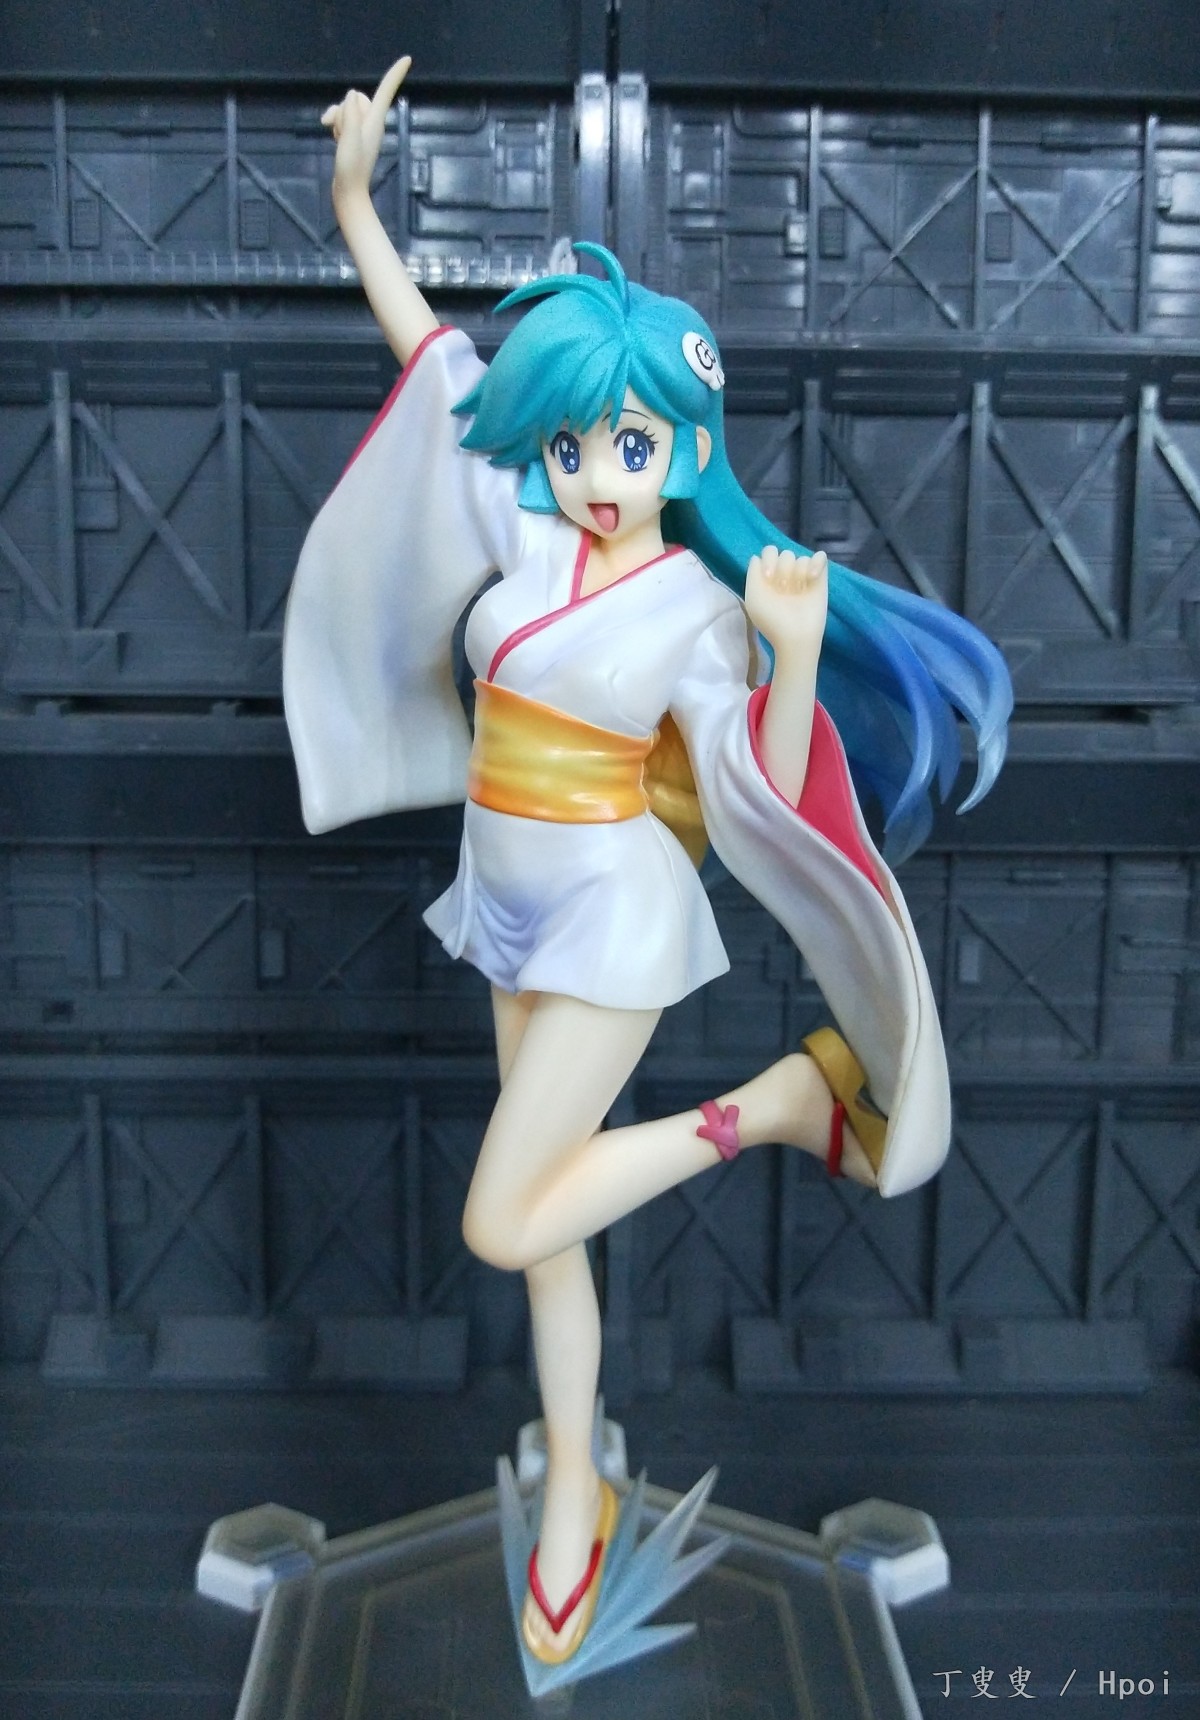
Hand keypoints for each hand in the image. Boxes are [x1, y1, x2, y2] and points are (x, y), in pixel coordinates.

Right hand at [322, 55, 410, 204]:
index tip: (407, 59)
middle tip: (339, 131)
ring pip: (348, 110)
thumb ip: (350, 117)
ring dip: (338, 118)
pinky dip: (337, 125)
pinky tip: (334, 138)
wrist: (348, 193)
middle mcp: (372, 124)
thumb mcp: (348, 140)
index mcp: (374, 122)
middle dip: (344, 108)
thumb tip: (352, 95)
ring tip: (337, 138)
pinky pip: (344, 121)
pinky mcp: (355, 138)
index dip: (394, 75)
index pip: (385, 92)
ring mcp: (363, 132)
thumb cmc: (351, 169)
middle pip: (359, 99)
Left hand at [744, 545, 827, 660]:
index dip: (769, 559)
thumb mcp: (754, 598)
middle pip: (786, 554)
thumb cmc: (772, 620)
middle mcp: (786, 575)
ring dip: (798, 573)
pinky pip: (820, 557)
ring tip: (798, 592)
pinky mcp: (820, 580)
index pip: (769, 552)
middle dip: (784, 569)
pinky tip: (812, 579)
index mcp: (770, 578)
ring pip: (801, 558)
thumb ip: (752, 574)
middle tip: (783, 589)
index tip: (768, 576)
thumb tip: (757, 558)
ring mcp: (804, 577)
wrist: (795, 637)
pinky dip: (816, 564)